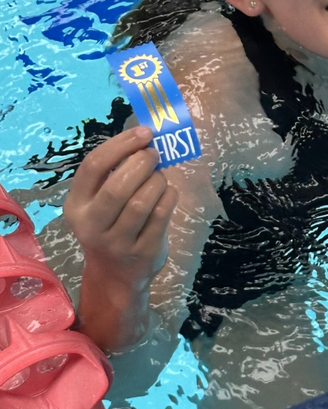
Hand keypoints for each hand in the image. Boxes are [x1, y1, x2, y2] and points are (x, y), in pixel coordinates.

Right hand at [64, 127, 177, 291]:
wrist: (115, 275)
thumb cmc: (110, 224)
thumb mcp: (99, 201)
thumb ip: (115, 171)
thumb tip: (146, 136)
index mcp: (76, 205)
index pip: (93, 166)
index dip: (121, 145)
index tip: (143, 133)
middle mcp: (92, 226)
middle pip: (118, 187)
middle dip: (142, 163)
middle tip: (154, 154)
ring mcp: (117, 243)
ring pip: (141, 202)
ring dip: (157, 180)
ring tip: (159, 177)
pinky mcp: (142, 252)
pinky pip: (161, 214)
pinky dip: (169, 196)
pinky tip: (167, 193)